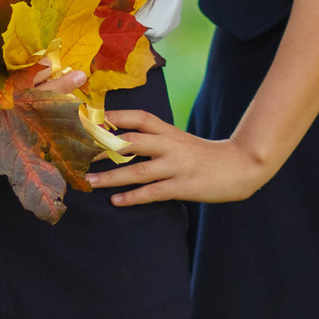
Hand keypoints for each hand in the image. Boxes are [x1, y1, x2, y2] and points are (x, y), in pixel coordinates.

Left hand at [87, 109, 273, 204]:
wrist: (240, 166)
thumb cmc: (204, 155)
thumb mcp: (180, 140)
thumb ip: (155, 139)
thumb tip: (120, 140)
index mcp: (169, 131)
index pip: (138, 117)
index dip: (114, 116)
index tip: (90, 117)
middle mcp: (170, 145)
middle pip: (131, 142)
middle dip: (103, 148)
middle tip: (78, 152)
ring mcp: (176, 166)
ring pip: (137, 170)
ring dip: (110, 177)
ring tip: (89, 182)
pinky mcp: (183, 187)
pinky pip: (153, 192)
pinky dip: (133, 197)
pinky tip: (117, 201)